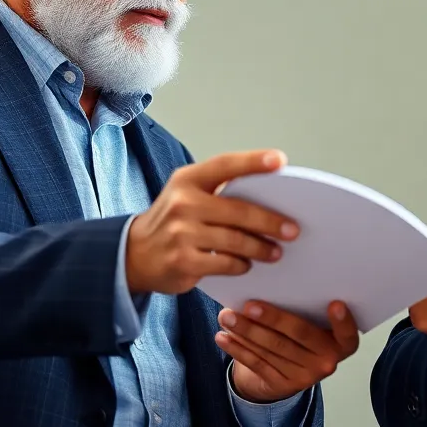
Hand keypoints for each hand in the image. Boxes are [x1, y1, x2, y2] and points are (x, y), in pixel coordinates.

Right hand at [126, 150, 298, 294]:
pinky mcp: (183, 260)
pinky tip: (247, 265)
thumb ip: (220, 191)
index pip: (225, 165)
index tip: (280, 161)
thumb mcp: (188, 194)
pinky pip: (225, 263)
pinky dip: (241, 265)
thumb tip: (271, 196)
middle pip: (238, 210)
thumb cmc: (174, 220)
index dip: (253, 161)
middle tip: (292, 230)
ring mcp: (181, 232)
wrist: (135, 254)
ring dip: (260, 248)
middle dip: (270, 221)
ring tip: (275, 252)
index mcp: (188, 179)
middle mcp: (183, 202)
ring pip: (235, 240)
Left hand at [216, 301, 359, 402]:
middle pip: (299, 335)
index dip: (343, 321)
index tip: (335, 303)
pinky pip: (258, 364)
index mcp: (342, 343)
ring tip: (227, 316)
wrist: (288, 371)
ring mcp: (305, 376)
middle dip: (272, 318)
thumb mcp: (311, 322)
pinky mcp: (283, 385)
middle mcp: (327, 360)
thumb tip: (271, 283)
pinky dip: (238, 349)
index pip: (347, 334)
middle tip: (249, 305)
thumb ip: (304, 309)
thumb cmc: (301, 333)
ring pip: (273, 349)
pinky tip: (224, 337)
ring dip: (247, 331)